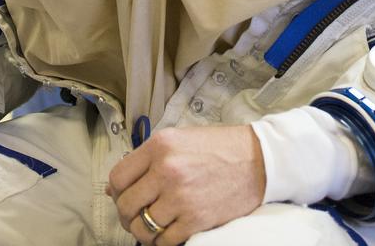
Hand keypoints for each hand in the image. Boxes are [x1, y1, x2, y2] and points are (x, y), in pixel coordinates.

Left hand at [107, 125, 265, 243]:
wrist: (258, 160)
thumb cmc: (219, 147)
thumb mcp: (180, 139)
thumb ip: (149, 158)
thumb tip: (116, 185)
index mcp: (160, 145)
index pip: (118, 177)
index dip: (115, 191)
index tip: (122, 196)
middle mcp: (166, 170)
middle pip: (126, 205)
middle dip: (126, 215)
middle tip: (135, 215)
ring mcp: (180, 197)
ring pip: (142, 227)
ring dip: (143, 231)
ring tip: (152, 226)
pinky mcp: (195, 220)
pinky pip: (164, 241)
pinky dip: (162, 241)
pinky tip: (169, 232)